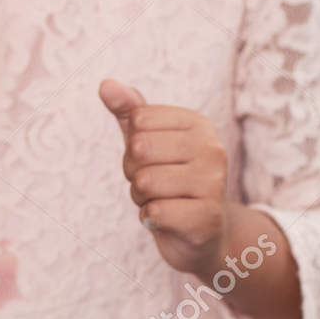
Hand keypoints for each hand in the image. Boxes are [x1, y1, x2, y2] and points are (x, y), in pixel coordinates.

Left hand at [100, 79, 229, 278]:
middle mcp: (213, 149)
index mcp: (199, 124)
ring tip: (164, 200)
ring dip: (141, 198)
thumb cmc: (170, 179)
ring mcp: (214, 184)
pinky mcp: (206, 218)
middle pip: (138, 150)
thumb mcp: (148, 140)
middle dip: (134, 172)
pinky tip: (168, 220)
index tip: (155, 160)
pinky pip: (154, 212)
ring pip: (143, 182)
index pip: (137, 121)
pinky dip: (150, 219)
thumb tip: (105, 84)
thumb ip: (128, 110)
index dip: (133, 145)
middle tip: (156, 185)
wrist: (203, 233)